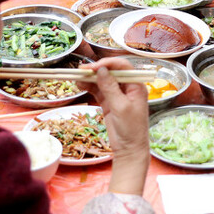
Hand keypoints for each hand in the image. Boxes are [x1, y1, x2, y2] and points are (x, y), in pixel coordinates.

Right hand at [80, 57, 149, 195]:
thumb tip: (102, 70)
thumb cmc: (131, 129)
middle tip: (81, 70)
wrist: (129, 149)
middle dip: (96, 70)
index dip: (108, 64)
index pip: (123, 66)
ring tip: (77, 77)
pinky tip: (80, 84)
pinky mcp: (109, 102)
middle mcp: (128, 87)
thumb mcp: (120, 107)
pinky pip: (98, 91)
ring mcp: (117, 95)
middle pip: (111, 72)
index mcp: (136, 86)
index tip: (94, 67)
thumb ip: (110, 88)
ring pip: (103, 81)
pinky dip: (90, 87)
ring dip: (91, 78)